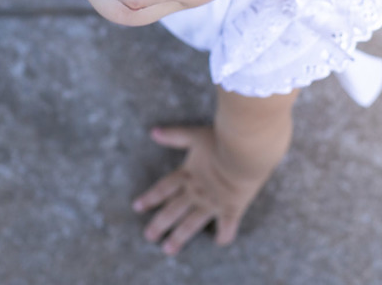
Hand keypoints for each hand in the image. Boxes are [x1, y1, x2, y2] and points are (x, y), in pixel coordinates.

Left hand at [131, 124, 279, 255]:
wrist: (244, 152)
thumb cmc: (221, 140)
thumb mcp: (195, 134)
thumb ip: (174, 135)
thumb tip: (152, 131)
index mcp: (188, 174)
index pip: (164, 188)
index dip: (150, 198)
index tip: (137, 208)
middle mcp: (196, 191)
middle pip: (173, 211)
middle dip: (159, 224)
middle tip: (149, 237)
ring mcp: (213, 202)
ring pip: (191, 224)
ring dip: (179, 237)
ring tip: (168, 250)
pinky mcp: (231, 208)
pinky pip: (226, 226)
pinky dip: (224, 235)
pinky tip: (220, 242)